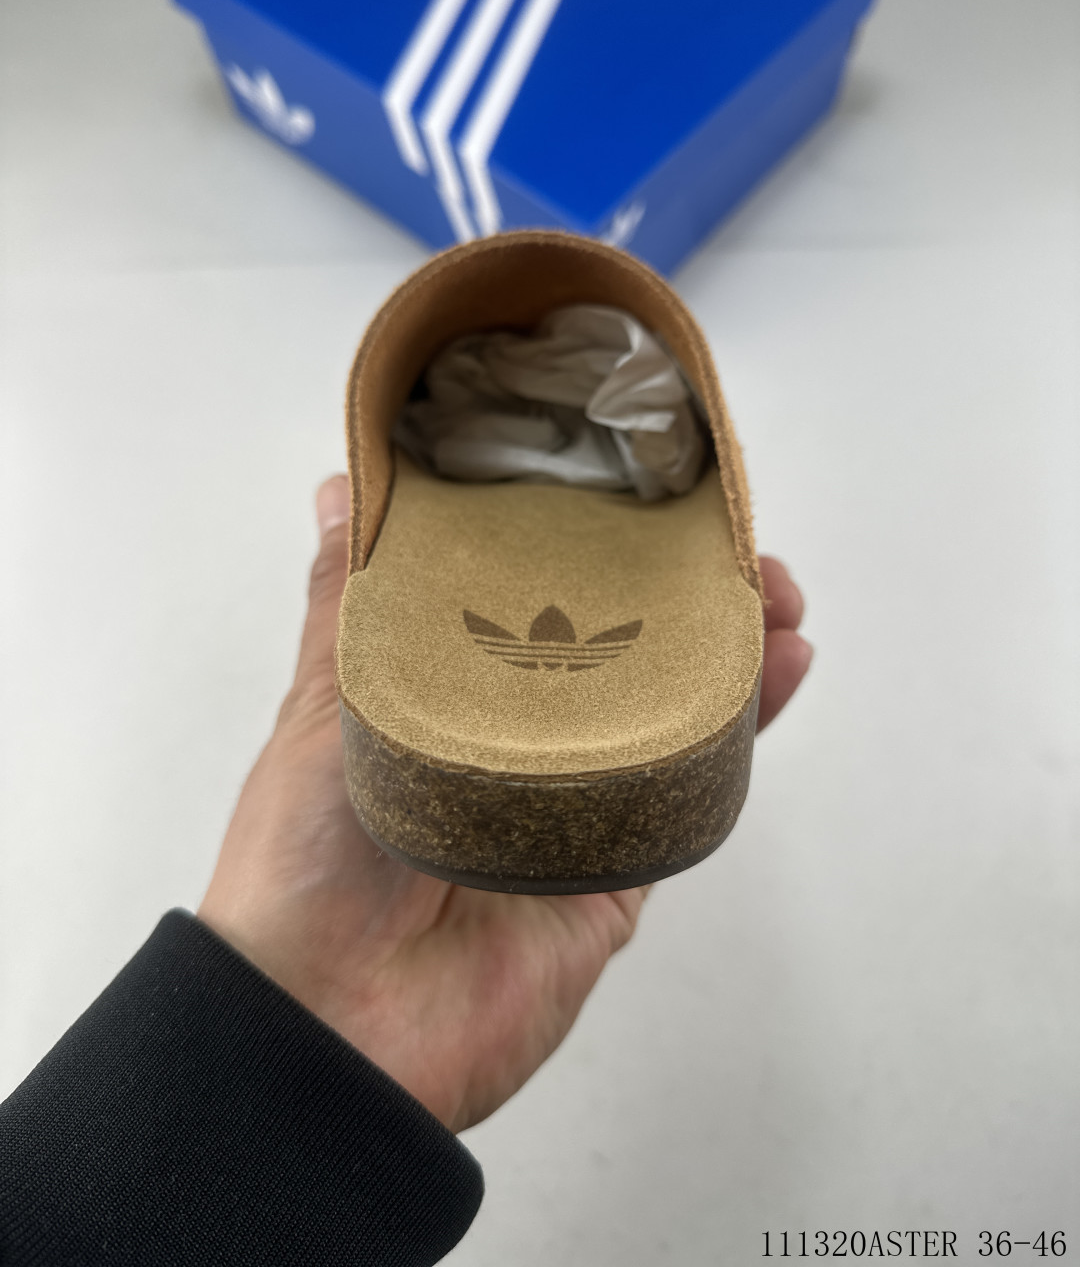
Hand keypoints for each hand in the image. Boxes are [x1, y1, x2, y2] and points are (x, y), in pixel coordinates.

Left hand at [198, 477, 811, 1132]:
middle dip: (680, 590)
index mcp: (447, 694)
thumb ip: (347, 602)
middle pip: (619, 648)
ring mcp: (575, 803)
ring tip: (775, 596)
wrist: (330, 1027)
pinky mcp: (621, 870)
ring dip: (731, 648)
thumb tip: (341, 488)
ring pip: (672, 710)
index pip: (533, 598)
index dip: (592, 543)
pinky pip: (692, 788)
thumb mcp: (322, 705)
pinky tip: (777, 669)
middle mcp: (517, 742)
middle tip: (728, 543)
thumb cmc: (302, 858)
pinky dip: (741, 728)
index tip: (640, 492)